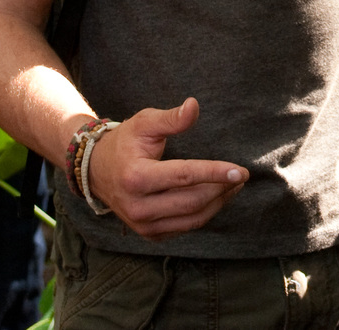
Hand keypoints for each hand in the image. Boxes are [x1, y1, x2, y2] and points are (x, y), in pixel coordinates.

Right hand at [87, 99, 248, 238]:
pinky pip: (185, 227)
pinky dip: (205, 213)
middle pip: (193, 201)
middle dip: (222, 189)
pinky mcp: (149, 234)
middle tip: (241, 176)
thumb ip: (171, 118)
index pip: (185, 176)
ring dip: (218, 203)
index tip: (241, 171)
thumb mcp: (144, 122)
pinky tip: (216, 197)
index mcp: (136, 177)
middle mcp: (138, 207)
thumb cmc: (125, 142)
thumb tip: (194, 106)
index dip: (215, 173)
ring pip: (192, 219)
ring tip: (234, 186)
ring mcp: (143, 224)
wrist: (97, 171)